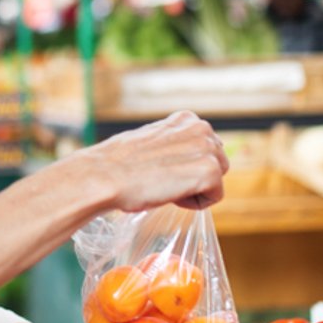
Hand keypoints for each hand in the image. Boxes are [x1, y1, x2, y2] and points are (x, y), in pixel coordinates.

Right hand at [86, 111, 229, 210]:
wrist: (106, 176)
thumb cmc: (118, 164)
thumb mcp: (150, 142)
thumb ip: (171, 145)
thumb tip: (178, 161)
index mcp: (186, 119)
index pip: (204, 149)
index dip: (183, 166)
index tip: (160, 170)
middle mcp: (201, 128)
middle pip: (216, 164)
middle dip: (195, 177)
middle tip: (163, 181)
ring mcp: (207, 148)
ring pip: (215, 181)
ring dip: (194, 190)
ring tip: (165, 186)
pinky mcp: (210, 171)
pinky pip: (214, 197)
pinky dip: (193, 204)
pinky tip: (170, 195)